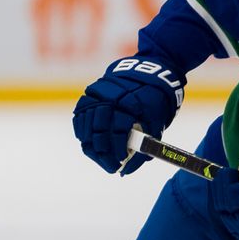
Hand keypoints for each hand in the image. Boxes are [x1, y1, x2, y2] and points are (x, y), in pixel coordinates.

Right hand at [73, 57, 183, 174]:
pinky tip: (88, 141)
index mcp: (131, 104)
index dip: (117, 152)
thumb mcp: (158, 121)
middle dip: (103, 154)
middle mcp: (112, 98)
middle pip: (99, 132)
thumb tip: (128, 169)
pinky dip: (82, 129)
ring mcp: (99, 94)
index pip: (118, 134)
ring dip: (91, 144)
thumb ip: (145, 144)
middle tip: (110, 166)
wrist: (151, 70)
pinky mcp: (91, 92)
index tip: (120, 166)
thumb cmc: (158, 99)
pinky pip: (80, 114)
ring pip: (86, 124)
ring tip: (100, 157)